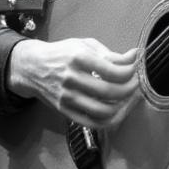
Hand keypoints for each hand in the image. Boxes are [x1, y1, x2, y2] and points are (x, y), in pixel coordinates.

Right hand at [7, 37, 139, 127]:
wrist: (31, 67)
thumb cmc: (61, 54)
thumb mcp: (83, 45)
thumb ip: (110, 54)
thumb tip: (135, 57)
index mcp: (78, 57)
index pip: (113, 71)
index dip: (131, 72)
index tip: (136, 70)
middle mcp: (72, 78)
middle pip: (111, 92)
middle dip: (131, 90)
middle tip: (136, 84)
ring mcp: (68, 98)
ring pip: (104, 111)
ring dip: (123, 107)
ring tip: (128, 99)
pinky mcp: (65, 112)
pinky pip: (93, 123)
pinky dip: (110, 120)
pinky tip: (117, 111)